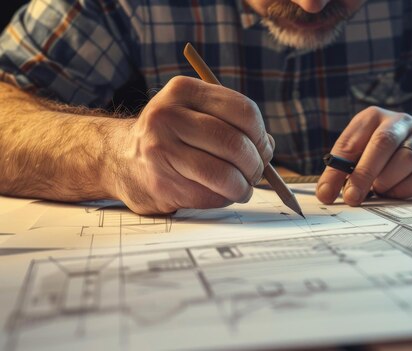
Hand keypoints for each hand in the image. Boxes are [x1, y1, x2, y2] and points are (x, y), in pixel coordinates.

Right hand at [106, 76, 273, 213]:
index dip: (260, 135)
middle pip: (235, 144)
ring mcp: (161, 150)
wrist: (118, 158)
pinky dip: (225, 198)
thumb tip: (268, 147)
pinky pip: (210, 196)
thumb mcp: (194, 112)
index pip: (243, 111)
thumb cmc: (170, 136)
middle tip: (255, 173)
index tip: (263, 148)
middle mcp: (168, 116)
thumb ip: (230, 122)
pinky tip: (221, 194)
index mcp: (183, 91)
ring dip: (243, 186)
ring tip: (242, 187)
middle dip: (255, 164)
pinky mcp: (161, 183)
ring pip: (224, 174)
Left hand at [316, 106, 411, 205]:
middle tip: (352, 197)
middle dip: (363, 174)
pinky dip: (408, 188)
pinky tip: (398, 194)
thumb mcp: (367, 150)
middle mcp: (400, 122)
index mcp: (374, 118)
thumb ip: (349, 168)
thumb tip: (327, 192)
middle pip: (382, 144)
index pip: (350, 142)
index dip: (336, 170)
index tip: (325, 194)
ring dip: (388, 181)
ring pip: (406, 158)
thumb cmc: (393, 152)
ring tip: (380, 191)